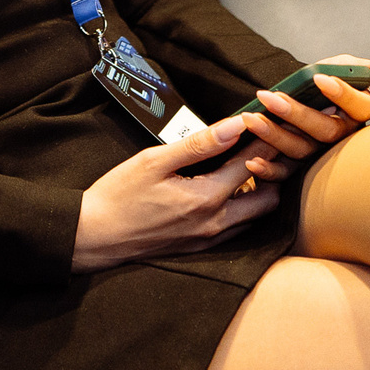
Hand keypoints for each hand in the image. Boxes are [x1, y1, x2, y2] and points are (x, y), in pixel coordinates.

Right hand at [71, 115, 287, 271]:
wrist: (96, 236)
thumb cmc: (119, 195)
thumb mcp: (154, 161)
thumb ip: (198, 144)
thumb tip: (234, 125)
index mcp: (206, 198)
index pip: (251, 163)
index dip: (266, 139)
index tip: (273, 122)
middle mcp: (216, 222)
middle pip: (269, 197)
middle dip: (274, 170)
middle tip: (267, 145)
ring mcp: (211, 238)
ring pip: (257, 216)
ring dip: (262, 190)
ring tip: (251, 164)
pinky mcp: (202, 247)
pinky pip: (239, 228)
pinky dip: (245, 208)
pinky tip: (230, 189)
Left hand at [237, 57, 369, 160]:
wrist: (295, 99)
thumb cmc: (322, 82)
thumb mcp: (343, 68)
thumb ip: (365, 69)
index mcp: (358, 115)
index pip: (358, 106)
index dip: (341, 93)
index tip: (320, 78)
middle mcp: (343, 140)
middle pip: (325, 131)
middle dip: (295, 114)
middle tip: (269, 97)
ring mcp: (321, 157)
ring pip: (301, 150)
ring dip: (274, 136)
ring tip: (252, 118)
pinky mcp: (299, 171)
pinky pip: (285, 175)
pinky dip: (269, 171)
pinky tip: (252, 161)